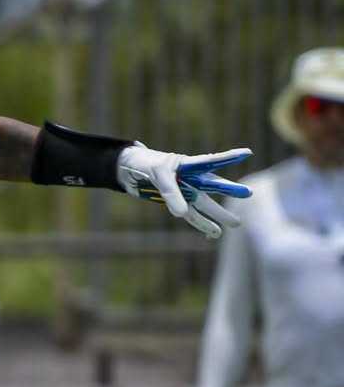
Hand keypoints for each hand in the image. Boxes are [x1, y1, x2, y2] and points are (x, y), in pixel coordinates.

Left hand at [116, 144, 251, 238]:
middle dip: (229, 189)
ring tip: (236, 224)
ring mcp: (189, 193)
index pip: (211, 161)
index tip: (247, 152)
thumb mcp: (159, 175)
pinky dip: (202, 226)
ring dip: (218, 215)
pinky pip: (193, 216)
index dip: (228, 157)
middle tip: (249, 193)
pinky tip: (213, 234)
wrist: (138, 171)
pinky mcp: (181, 204)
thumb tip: (182, 214)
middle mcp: (194, 179)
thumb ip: (171, 193)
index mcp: (190, 165)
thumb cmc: (150, 165)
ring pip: (206, 205)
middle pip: (213, 186)